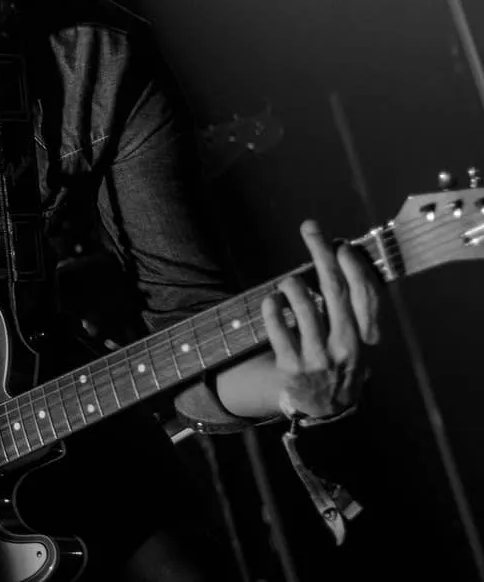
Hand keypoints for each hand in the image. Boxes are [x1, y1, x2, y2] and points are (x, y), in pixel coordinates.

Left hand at [263, 220, 382, 418]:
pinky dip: (272, 307)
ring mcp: (319, 357)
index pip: (364, 295)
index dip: (353, 266)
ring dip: (291, 284)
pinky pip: (277, 326)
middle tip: (310, 228)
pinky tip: (272, 300)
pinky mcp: (292, 367)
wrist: (326, 410)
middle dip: (320, 253)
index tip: (341, 244)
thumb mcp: (359, 341)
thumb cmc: (341, 363)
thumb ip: (356, 309)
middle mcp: (345, 346)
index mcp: (365, 338)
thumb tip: (342, 258)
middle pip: (334, 290)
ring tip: (289, 283)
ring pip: (303, 305)